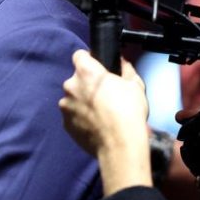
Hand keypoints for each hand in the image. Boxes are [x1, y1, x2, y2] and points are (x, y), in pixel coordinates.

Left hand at [59, 50, 151, 195]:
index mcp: (86, 72)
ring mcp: (65, 105)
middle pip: (76, 79)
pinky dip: (80, 117)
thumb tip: (121, 61)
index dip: (89, 60)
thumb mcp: (135, 85)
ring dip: (82, 101)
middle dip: (87, 84)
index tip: (98, 69)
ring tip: (100, 113)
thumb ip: (125, 69)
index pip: (79, 55)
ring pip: (73, 97)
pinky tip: (95, 124)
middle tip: (104, 95)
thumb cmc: (129, 111)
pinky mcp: (65, 122)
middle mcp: (70, 85)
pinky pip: (72, 114)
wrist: (120, 144)